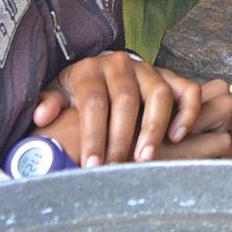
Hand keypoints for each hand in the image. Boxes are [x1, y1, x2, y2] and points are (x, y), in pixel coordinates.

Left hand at [36, 72, 231, 163]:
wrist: (101, 71)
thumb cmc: (78, 91)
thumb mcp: (57, 93)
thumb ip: (48, 103)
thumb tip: (43, 115)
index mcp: (90, 69)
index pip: (93, 102)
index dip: (93, 135)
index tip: (92, 164)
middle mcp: (121, 65)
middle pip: (126, 99)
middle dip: (121, 137)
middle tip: (116, 166)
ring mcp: (149, 69)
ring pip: (158, 93)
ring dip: (154, 127)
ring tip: (145, 157)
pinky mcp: (170, 76)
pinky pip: (188, 89)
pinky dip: (187, 112)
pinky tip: (177, 137)